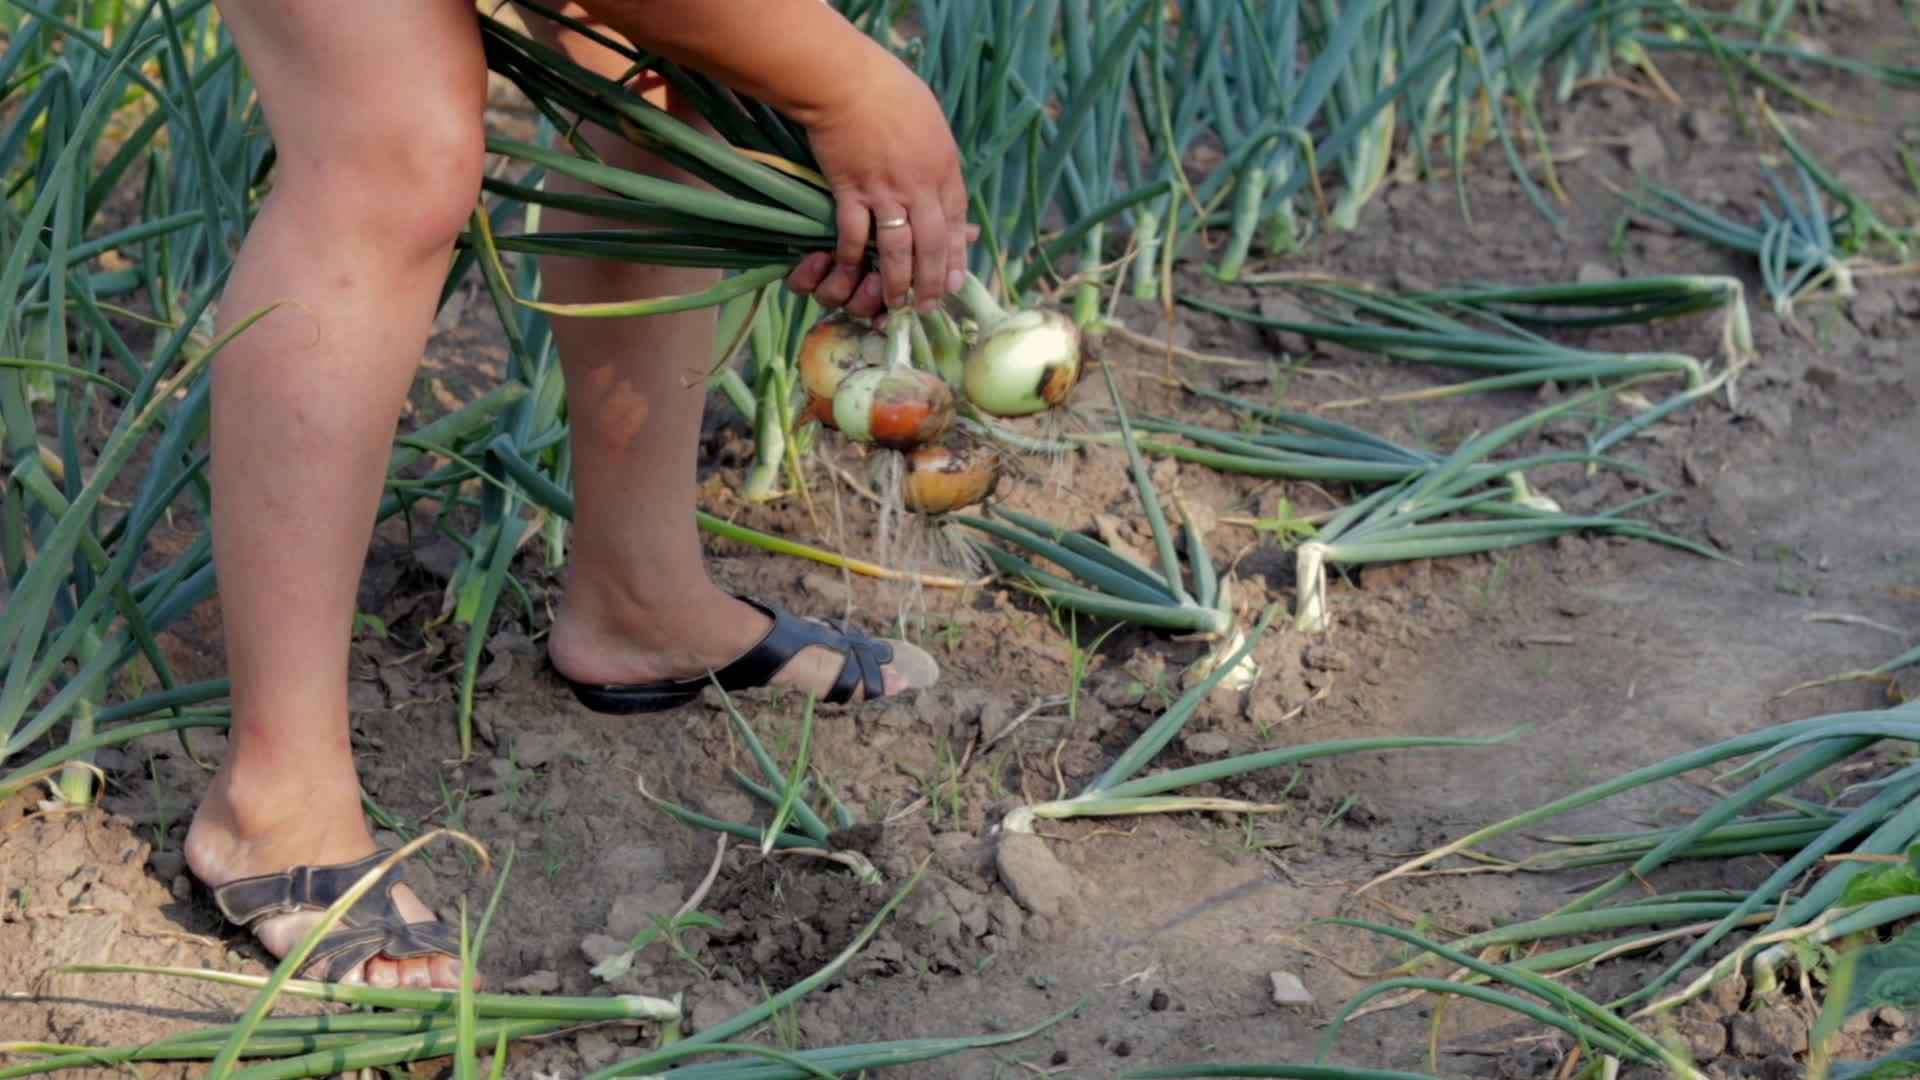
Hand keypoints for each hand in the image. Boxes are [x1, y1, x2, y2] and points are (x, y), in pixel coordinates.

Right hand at [782, 50, 969, 318]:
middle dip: (932, 282)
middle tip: (928, 307)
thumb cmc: (889, 89)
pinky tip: (851, 271)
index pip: (955, 222)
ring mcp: (886, 191)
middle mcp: (921, 186)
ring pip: (897, 249)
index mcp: (945, 168)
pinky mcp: (852, 191)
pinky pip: (855, 235)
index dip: (955, 257)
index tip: (955, 283)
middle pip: (931, 245)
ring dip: (896, 281)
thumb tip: (941, 173)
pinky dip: (852, 257)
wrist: (847, 81)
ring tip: (895, 304)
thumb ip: (937, 153)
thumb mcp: (930, 120)